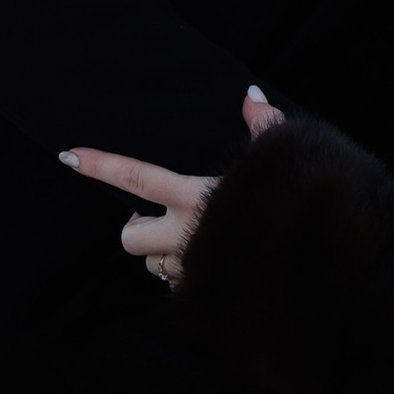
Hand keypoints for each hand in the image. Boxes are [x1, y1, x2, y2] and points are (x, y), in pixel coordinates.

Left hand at [62, 87, 279, 287]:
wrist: (324, 263)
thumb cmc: (299, 203)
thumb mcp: (283, 157)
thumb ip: (263, 125)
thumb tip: (252, 96)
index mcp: (196, 197)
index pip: (135, 179)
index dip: (100, 166)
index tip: (68, 156)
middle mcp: (186, 235)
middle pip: (129, 237)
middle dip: (139, 230)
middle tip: (161, 220)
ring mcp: (193, 271)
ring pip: (152, 267)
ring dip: (163, 256)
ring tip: (195, 243)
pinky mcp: (206, 297)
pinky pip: (181, 289)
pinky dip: (190, 278)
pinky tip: (218, 268)